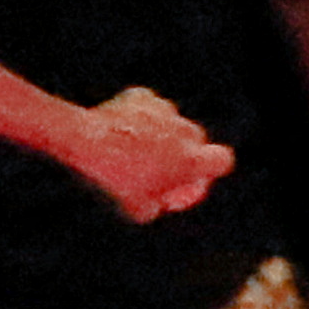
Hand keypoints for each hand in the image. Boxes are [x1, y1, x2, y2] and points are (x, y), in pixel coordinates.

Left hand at [65, 84, 232, 224]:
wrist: (85, 141)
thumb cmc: (114, 178)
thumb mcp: (138, 209)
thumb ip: (158, 205)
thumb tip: (160, 202)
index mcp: (190, 160)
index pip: (223, 160)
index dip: (209, 173)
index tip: (187, 181)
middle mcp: (184, 132)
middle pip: (197, 140)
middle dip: (184, 153)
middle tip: (158, 169)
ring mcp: (164, 112)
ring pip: (173, 123)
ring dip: (162, 136)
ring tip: (133, 151)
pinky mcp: (143, 98)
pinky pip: (150, 109)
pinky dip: (142, 119)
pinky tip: (124, 131)